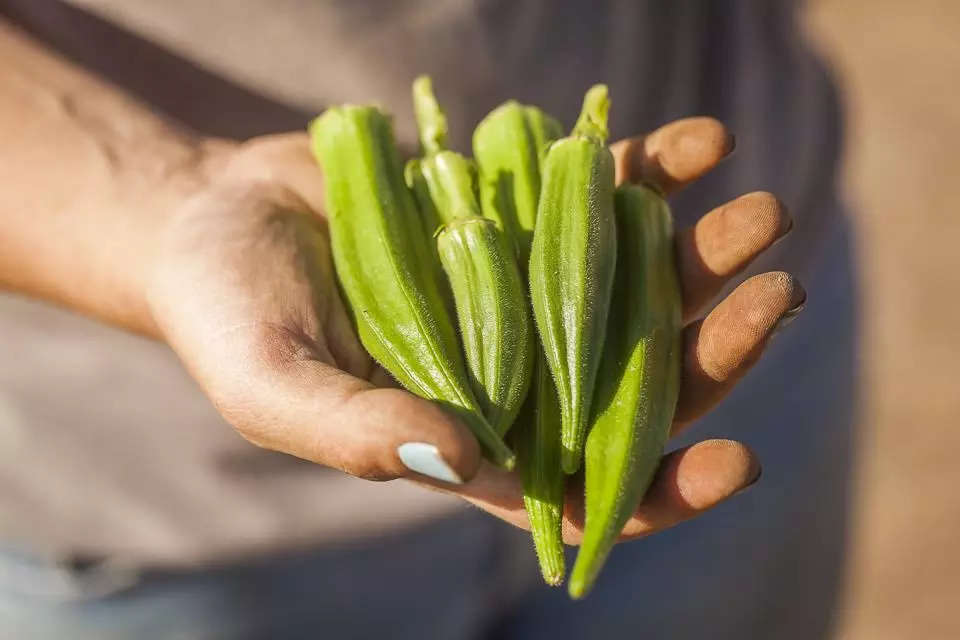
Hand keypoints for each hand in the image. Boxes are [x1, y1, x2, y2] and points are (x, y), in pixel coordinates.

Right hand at [147, 120, 801, 543]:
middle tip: (773, 293)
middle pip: (637, 380)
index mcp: (471, 441)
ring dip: (706, 255)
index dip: (665, 491)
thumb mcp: (273, 384)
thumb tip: (462, 459)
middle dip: (715, 351)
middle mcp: (517, 372)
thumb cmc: (232, 318)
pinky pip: (601, 195)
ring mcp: (526, 289)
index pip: (585, 492)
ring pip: (638, 286)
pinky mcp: (520, 214)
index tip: (736, 462)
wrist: (218, 217)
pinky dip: (652, 170)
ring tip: (761, 213)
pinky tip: (700, 144)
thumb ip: (355, 432)